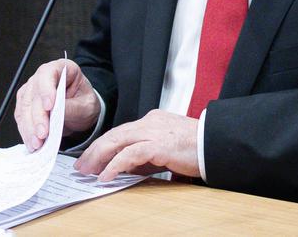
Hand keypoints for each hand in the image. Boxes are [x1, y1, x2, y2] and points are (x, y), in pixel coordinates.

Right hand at [14, 59, 99, 150]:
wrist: (80, 112)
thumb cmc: (84, 102)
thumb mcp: (87, 105)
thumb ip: (73, 107)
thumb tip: (57, 112)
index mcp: (62, 68)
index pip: (48, 74)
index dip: (46, 89)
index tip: (49, 106)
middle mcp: (43, 76)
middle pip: (33, 94)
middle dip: (37, 116)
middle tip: (43, 133)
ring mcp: (32, 90)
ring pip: (24, 107)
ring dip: (29, 127)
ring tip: (37, 143)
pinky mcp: (26, 104)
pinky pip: (21, 118)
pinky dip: (26, 131)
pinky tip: (32, 142)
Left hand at [75, 109, 199, 181]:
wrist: (216, 144)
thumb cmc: (196, 148)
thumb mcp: (166, 149)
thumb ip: (146, 154)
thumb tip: (126, 167)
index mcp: (152, 120)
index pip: (120, 131)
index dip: (103, 145)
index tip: (91, 158)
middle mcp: (149, 122)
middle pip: (114, 134)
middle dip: (94, 151)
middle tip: (81, 166)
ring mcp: (153, 131)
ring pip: (117, 141)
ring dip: (98, 158)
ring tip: (87, 172)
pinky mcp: (158, 145)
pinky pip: (129, 155)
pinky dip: (114, 165)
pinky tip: (105, 176)